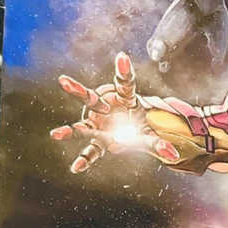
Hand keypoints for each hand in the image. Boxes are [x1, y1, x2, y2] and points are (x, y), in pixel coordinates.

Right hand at [49, 52, 179, 173]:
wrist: (132, 129)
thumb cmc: (140, 123)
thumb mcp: (151, 132)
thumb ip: (159, 143)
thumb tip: (174, 156)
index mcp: (125, 99)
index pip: (125, 83)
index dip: (124, 71)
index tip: (122, 57)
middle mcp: (107, 108)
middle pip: (92, 98)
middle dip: (78, 91)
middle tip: (62, 81)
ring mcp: (99, 124)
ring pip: (83, 125)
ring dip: (70, 130)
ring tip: (54, 135)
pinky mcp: (98, 138)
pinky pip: (91, 150)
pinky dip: (86, 160)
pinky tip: (76, 169)